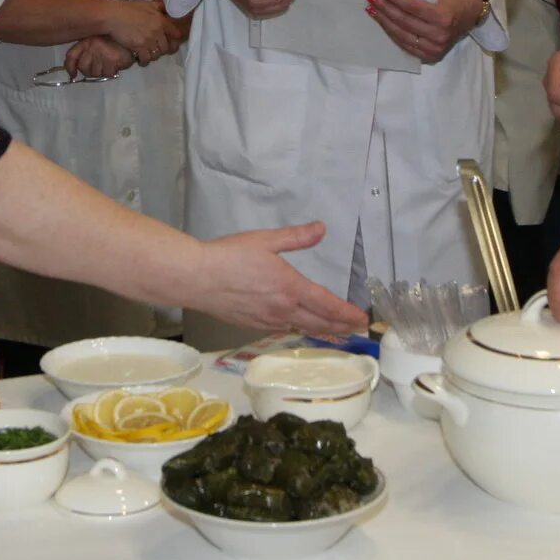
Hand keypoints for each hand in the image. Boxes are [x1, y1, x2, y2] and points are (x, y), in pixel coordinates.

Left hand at [64, 35, 134, 80]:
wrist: (132, 31)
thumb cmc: (114, 38)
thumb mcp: (95, 40)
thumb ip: (84, 51)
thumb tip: (74, 72)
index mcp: (86, 40)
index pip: (71, 56)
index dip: (70, 67)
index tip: (73, 75)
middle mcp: (92, 46)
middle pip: (84, 68)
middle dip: (90, 71)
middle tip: (99, 67)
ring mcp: (102, 53)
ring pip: (96, 73)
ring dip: (103, 71)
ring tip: (110, 63)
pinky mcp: (113, 59)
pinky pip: (109, 74)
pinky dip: (113, 71)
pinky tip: (117, 63)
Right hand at [102, 0, 183, 63]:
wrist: (114, 16)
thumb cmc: (129, 8)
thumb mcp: (147, 4)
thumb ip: (158, 7)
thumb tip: (166, 7)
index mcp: (161, 20)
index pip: (176, 34)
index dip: (175, 40)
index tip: (172, 43)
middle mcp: (157, 31)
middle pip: (166, 47)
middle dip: (162, 50)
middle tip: (157, 50)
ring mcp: (148, 40)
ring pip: (157, 54)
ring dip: (153, 56)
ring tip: (148, 55)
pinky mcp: (138, 47)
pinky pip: (146, 59)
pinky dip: (144, 61)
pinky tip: (141, 59)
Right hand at [188, 222, 366, 336]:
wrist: (197, 278)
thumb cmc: (230, 256)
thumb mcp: (266, 240)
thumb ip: (297, 237)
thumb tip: (321, 228)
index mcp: (290, 287)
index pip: (327, 305)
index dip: (347, 314)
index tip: (362, 319)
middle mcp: (283, 309)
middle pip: (319, 323)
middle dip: (341, 327)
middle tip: (356, 329)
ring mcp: (268, 321)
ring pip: (301, 328)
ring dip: (322, 330)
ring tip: (335, 331)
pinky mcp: (253, 325)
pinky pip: (282, 328)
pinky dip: (298, 328)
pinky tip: (298, 325)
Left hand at [368, 0, 485, 62]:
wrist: (468, 16)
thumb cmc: (450, 2)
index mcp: (442, 17)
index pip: (411, 7)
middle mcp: (438, 35)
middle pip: (404, 21)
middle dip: (384, 8)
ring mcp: (434, 48)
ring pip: (401, 35)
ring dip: (384, 22)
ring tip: (372, 10)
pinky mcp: (430, 56)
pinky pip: (405, 45)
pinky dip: (392, 34)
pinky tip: (383, 24)